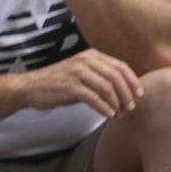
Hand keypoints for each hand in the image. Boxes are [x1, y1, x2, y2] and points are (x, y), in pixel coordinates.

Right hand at [21, 48, 141, 117]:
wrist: (31, 87)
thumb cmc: (58, 83)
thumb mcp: (80, 72)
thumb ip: (99, 75)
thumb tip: (123, 88)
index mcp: (92, 55)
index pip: (121, 66)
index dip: (133, 81)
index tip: (139, 94)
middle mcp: (86, 61)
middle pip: (117, 77)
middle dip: (127, 94)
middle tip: (131, 107)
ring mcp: (78, 73)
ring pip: (108, 88)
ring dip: (117, 103)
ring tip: (120, 113)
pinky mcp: (71, 87)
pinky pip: (94, 98)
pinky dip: (104, 108)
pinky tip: (109, 115)